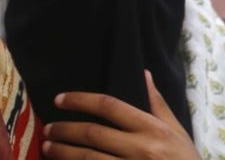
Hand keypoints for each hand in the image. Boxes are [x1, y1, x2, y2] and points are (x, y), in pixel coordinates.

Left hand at [41, 71, 199, 158]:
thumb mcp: (177, 131)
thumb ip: (157, 103)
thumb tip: (144, 73)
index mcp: (152, 129)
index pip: (109, 106)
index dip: (80, 100)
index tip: (59, 100)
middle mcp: (141, 148)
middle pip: (92, 133)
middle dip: (64, 130)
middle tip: (47, 129)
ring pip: (88, 158)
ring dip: (63, 152)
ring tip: (47, 148)